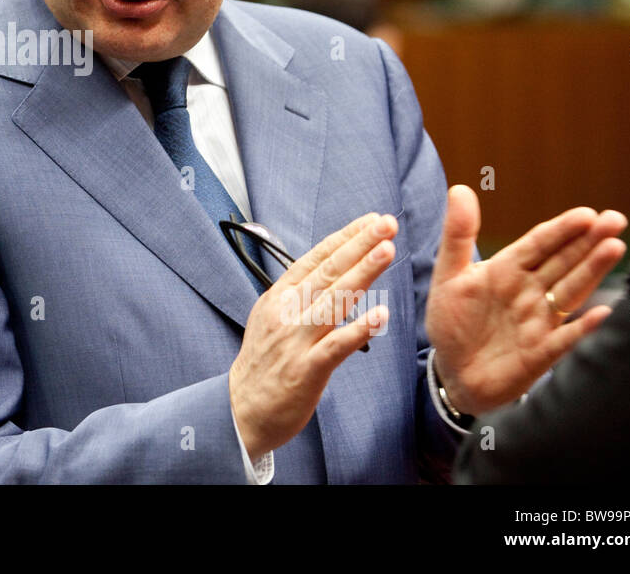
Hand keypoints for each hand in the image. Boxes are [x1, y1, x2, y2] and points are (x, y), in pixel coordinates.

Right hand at [230, 212, 394, 459]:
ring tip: (387, 251)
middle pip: (328, 272)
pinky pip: (337, 345)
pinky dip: (359, 329)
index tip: (371, 220)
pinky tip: (380, 315)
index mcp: (279, 297)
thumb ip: (297, 294)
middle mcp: (287, 312)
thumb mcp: (271, 317)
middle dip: (360, 244)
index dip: (345, 237)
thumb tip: (328, 271)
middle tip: (386, 224)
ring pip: (334, 300)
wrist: (242, 408)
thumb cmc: (264, 363)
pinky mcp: (307, 369)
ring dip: (363, 273)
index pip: (316, 259)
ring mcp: (296, 339)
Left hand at [426, 185, 626, 414]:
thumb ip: (457, 235)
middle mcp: (530, 291)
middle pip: (564, 261)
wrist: (452, 371)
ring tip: (613, 247)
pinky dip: (581, 326)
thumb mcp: (448, 275)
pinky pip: (564, 338)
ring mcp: (539, 320)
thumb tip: (460, 188)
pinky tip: (601, 312)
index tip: (586, 213)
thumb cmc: (452, 321)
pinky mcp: (540, 352)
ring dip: (592, 271)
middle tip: (614, 220)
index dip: (562, 229)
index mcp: (508, 269)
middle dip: (589, 241)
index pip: (540, 243)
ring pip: (570, 291)